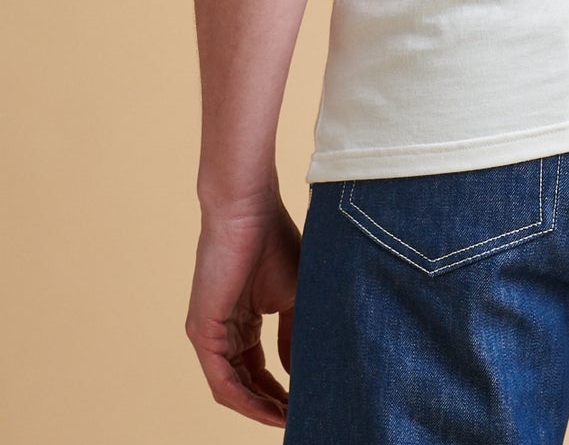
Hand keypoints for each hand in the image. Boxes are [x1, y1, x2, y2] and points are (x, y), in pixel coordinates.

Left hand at [185, 192, 300, 427]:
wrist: (248, 209)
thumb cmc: (273, 240)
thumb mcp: (293, 296)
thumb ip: (294, 336)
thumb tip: (298, 376)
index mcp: (242, 320)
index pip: (258, 369)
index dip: (281, 391)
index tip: (306, 404)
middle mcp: (222, 331)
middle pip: (245, 384)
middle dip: (272, 406)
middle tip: (300, 419)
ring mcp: (208, 334)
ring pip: (233, 389)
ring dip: (260, 409)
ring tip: (289, 420)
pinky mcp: (201, 332)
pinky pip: (222, 381)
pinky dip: (246, 401)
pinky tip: (271, 410)